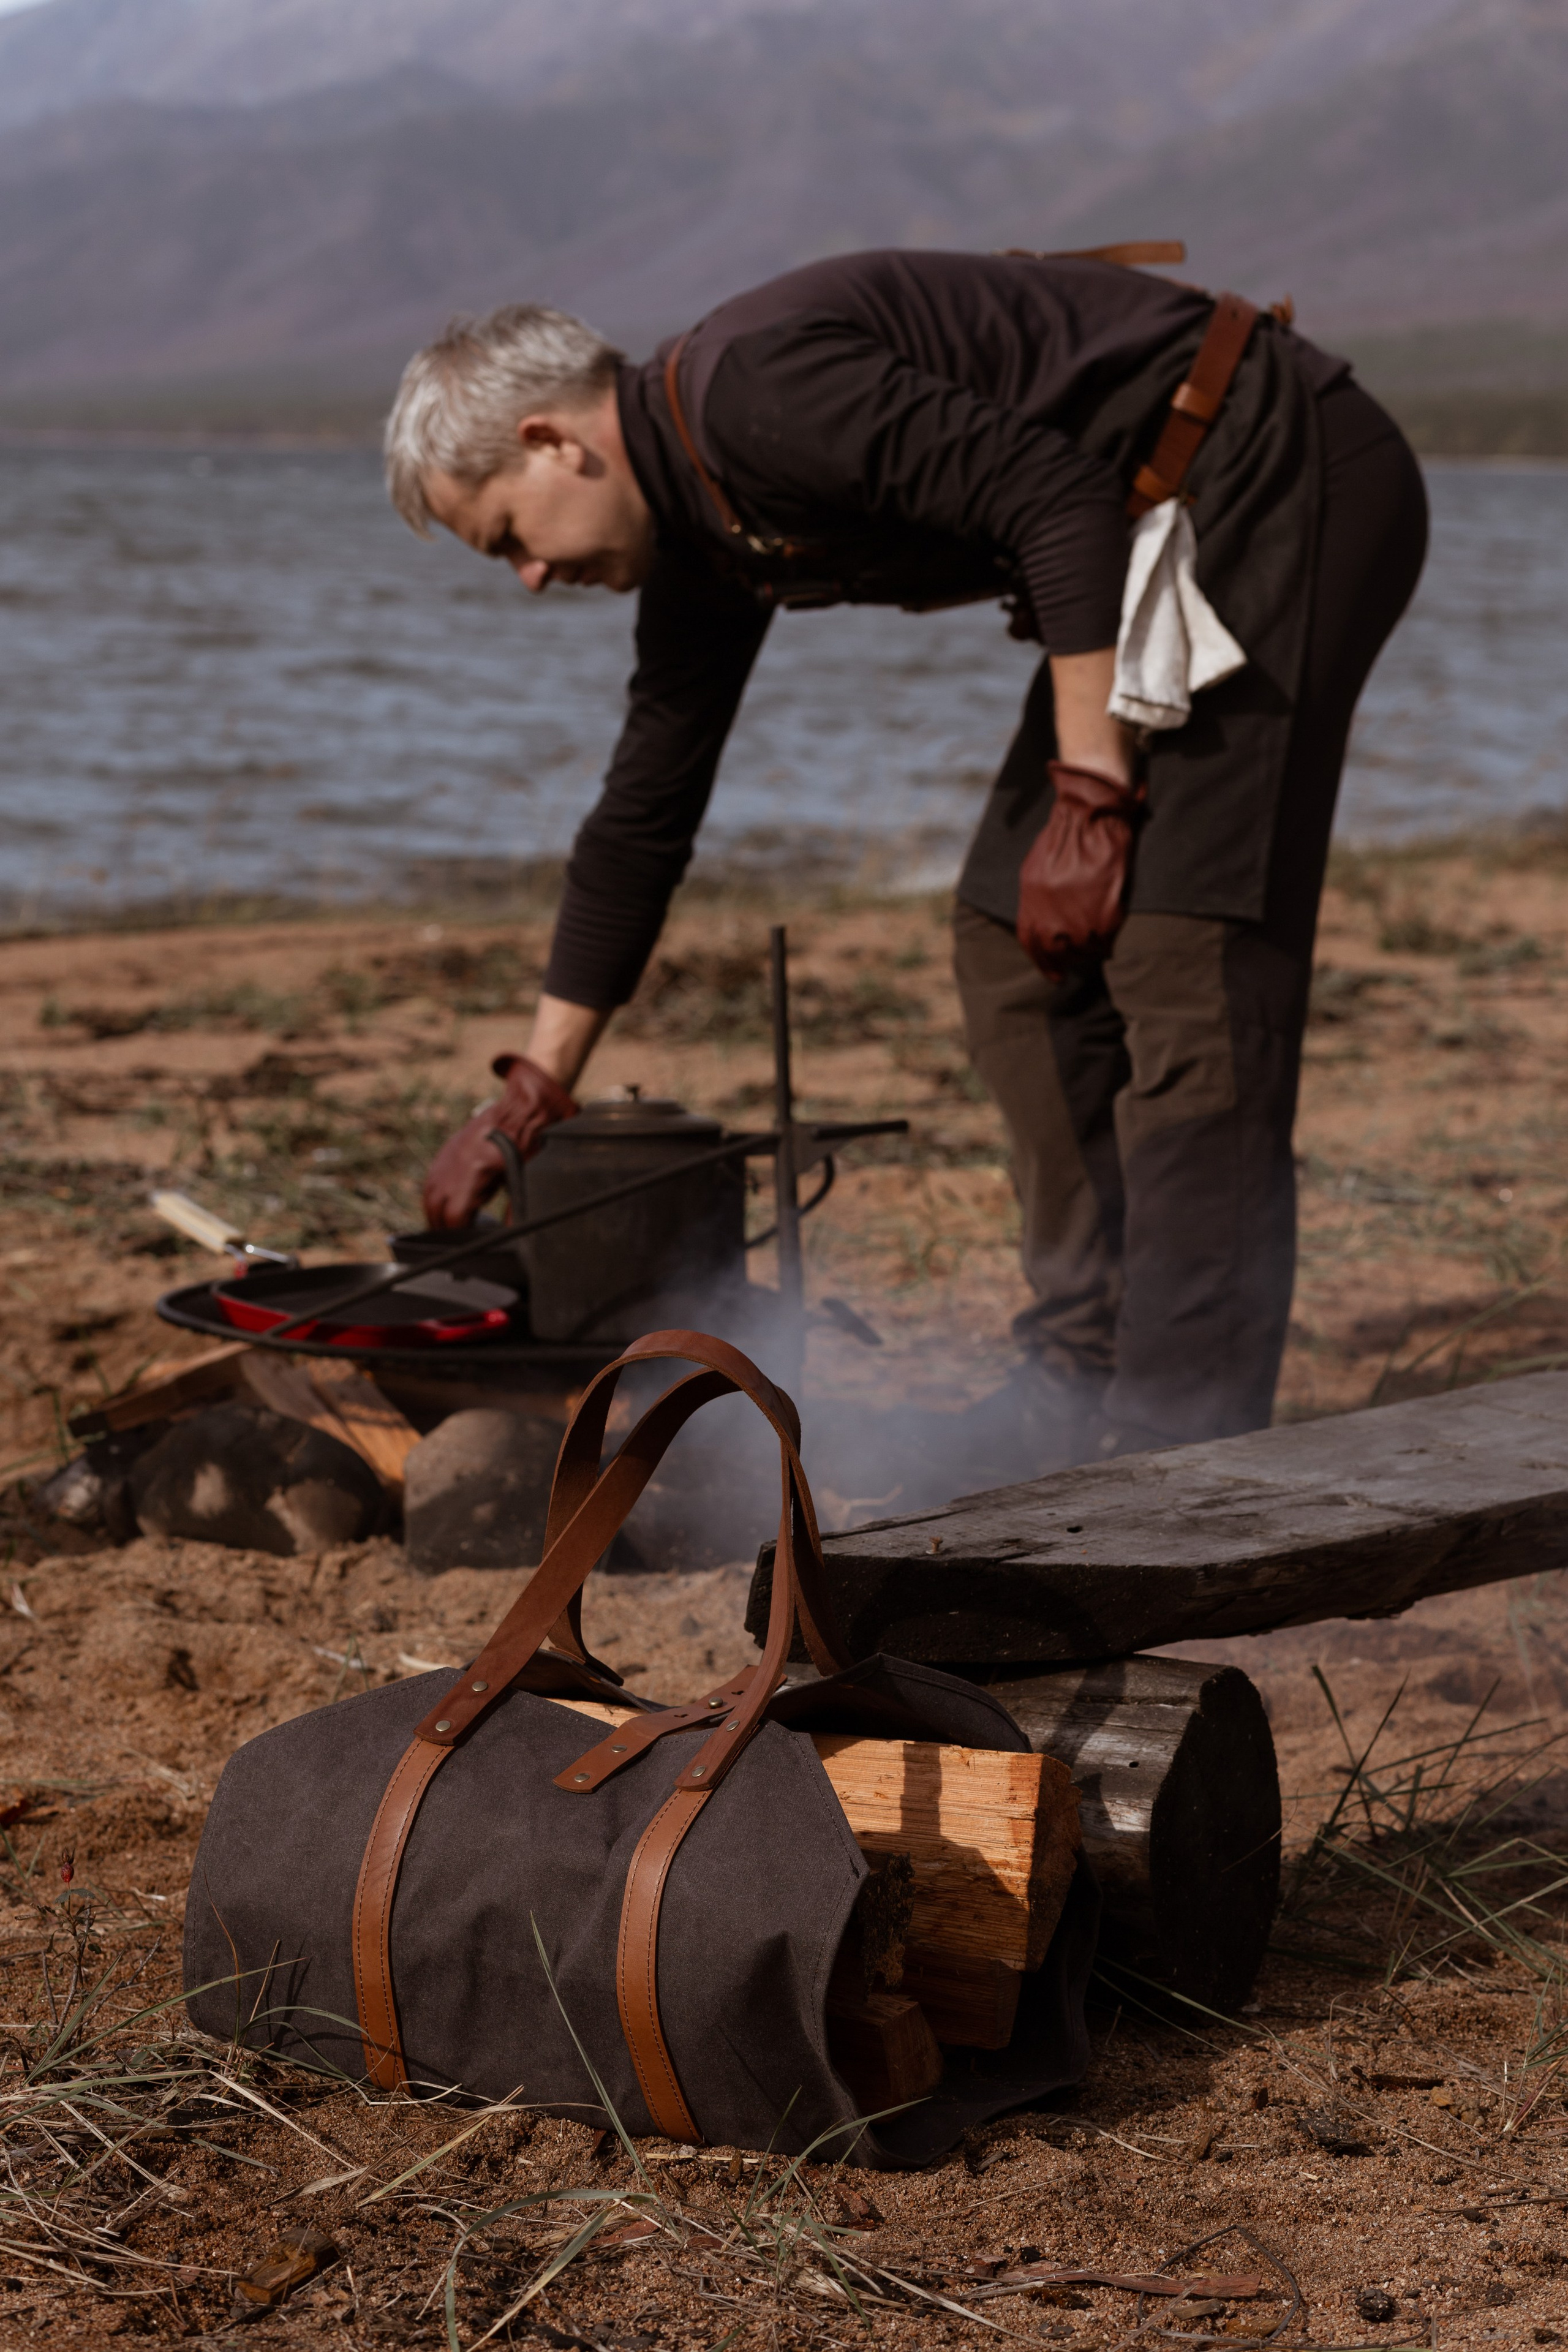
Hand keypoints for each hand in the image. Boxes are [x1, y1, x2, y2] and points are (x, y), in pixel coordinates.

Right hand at [421, 1052, 579, 1229]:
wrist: (527, 1102)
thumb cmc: (535, 1137)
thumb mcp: (530, 1174)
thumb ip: (517, 1208)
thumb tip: (512, 1235)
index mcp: (476, 1170)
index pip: (455, 1215)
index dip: (458, 1234)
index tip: (465, 1244)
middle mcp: (457, 1163)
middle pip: (437, 1208)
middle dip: (443, 1229)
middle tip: (454, 1243)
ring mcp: (450, 1154)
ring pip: (431, 1194)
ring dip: (435, 1214)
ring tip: (445, 1229)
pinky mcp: (450, 1148)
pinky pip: (434, 1178)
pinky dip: (435, 1196)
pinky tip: (444, 1205)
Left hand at [1017, 762, 1144, 978]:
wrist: (1090, 814)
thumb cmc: (1063, 836)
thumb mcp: (1035, 869)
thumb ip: (1035, 900)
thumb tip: (1040, 927)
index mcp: (1032, 900)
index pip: (1032, 942)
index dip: (1042, 962)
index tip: (1053, 974)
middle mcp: (1052, 911)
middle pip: (1056, 951)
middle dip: (1064, 961)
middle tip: (1073, 967)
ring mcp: (1080, 913)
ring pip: (1083, 950)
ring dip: (1088, 953)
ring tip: (1093, 947)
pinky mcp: (1107, 911)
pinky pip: (1105, 940)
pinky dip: (1106, 943)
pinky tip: (1108, 939)